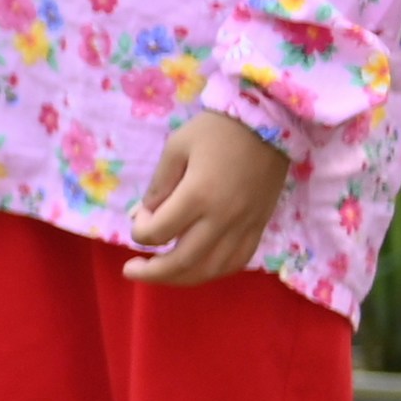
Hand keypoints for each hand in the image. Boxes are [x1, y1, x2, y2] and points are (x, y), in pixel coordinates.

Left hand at [127, 109, 293, 285]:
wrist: (270, 122)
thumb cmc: (216, 130)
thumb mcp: (176, 148)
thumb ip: (158, 185)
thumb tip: (142, 217)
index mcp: (198, 196)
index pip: (158, 233)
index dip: (140, 231)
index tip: (139, 218)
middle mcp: (223, 218)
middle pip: (182, 262)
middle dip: (151, 272)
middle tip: (131, 270)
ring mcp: (245, 226)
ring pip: (210, 269)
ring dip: (180, 278)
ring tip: (160, 275)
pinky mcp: (259, 227)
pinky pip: (237, 262)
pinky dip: (213, 271)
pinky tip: (196, 268)